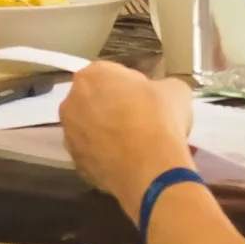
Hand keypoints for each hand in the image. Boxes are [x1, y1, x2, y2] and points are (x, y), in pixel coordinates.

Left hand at [61, 63, 193, 210]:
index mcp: (92, 75)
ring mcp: (70, 136)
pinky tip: (126, 162)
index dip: (130, 86)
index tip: (146, 99)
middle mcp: (72, 102)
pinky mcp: (76, 164)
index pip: (110, 74)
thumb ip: (158, 86)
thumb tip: (157, 95)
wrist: (151, 168)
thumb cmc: (160, 118)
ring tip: (133, 145)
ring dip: (105, 133)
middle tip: (139, 120)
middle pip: (94, 100)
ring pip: (89, 129)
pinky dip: (104, 157)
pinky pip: (92, 155)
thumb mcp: (174, 90)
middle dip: (112, 107)